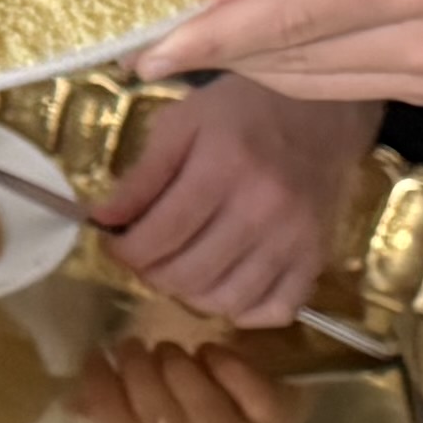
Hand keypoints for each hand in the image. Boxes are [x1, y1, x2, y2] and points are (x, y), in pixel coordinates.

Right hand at [78, 333, 306, 422]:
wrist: (272, 407)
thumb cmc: (200, 411)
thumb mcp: (157, 417)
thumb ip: (112, 411)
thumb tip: (72, 401)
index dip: (103, 396)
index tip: (93, 356)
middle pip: (159, 418)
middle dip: (138, 372)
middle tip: (131, 345)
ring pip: (198, 403)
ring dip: (177, 366)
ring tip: (169, 350)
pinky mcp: (278, 421)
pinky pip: (242, 386)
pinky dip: (221, 363)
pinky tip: (211, 354)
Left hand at [88, 76, 371, 326]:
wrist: (320, 110)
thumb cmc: (241, 111)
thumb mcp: (181, 124)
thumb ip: (141, 176)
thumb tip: (102, 221)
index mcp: (223, 168)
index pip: (159, 236)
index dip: (124, 251)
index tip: (116, 244)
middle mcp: (263, 209)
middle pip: (187, 276)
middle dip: (151, 274)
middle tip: (146, 256)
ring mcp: (295, 239)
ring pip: (225, 302)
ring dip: (191, 295)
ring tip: (182, 267)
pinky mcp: (317, 258)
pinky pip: (275, 311)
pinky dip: (244, 310)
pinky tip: (227, 282)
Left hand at [139, 0, 422, 102]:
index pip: (284, 20)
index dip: (207, 40)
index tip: (142, 54)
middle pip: (293, 59)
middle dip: (221, 52)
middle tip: (158, 41)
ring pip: (315, 83)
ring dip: (257, 64)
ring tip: (210, 39)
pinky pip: (352, 86)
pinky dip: (306, 67)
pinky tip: (281, 44)